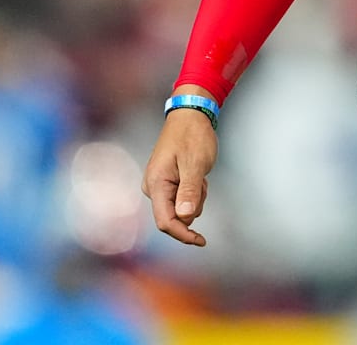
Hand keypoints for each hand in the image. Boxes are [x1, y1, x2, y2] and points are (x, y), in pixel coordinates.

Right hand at [142, 89, 218, 246]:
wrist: (190, 115)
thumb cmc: (192, 136)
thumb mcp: (195, 163)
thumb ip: (190, 191)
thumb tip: (185, 218)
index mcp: (156, 184)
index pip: (165, 221)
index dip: (183, 234)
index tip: (201, 241)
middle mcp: (153, 188)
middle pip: (174, 217)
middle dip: (193, 206)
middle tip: (203, 183)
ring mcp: (159, 186)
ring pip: (182, 209)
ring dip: (196, 198)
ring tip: (200, 175)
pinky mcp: (167, 183)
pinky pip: (183, 199)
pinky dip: (195, 192)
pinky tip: (197, 174)